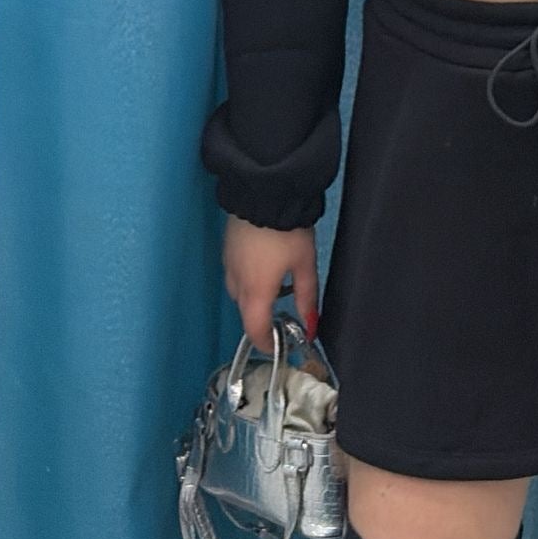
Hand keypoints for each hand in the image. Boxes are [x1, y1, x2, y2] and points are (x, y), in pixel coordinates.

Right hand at [223, 216, 318, 356]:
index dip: (267, 343)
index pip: (255, 330)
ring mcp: (227, 265)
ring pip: (240, 294)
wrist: (264, 193)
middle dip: (264, 318)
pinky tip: (266, 265)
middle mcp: (236, 283)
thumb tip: (311, 326)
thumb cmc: (287, 230)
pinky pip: (235, 275)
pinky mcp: (226, 250)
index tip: (279, 345)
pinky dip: (249, 280)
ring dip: (257, 297)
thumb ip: (307, 298)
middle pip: (247, 313)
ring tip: (281, 284)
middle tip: (286, 314)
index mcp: (256, 292)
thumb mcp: (305, 265)